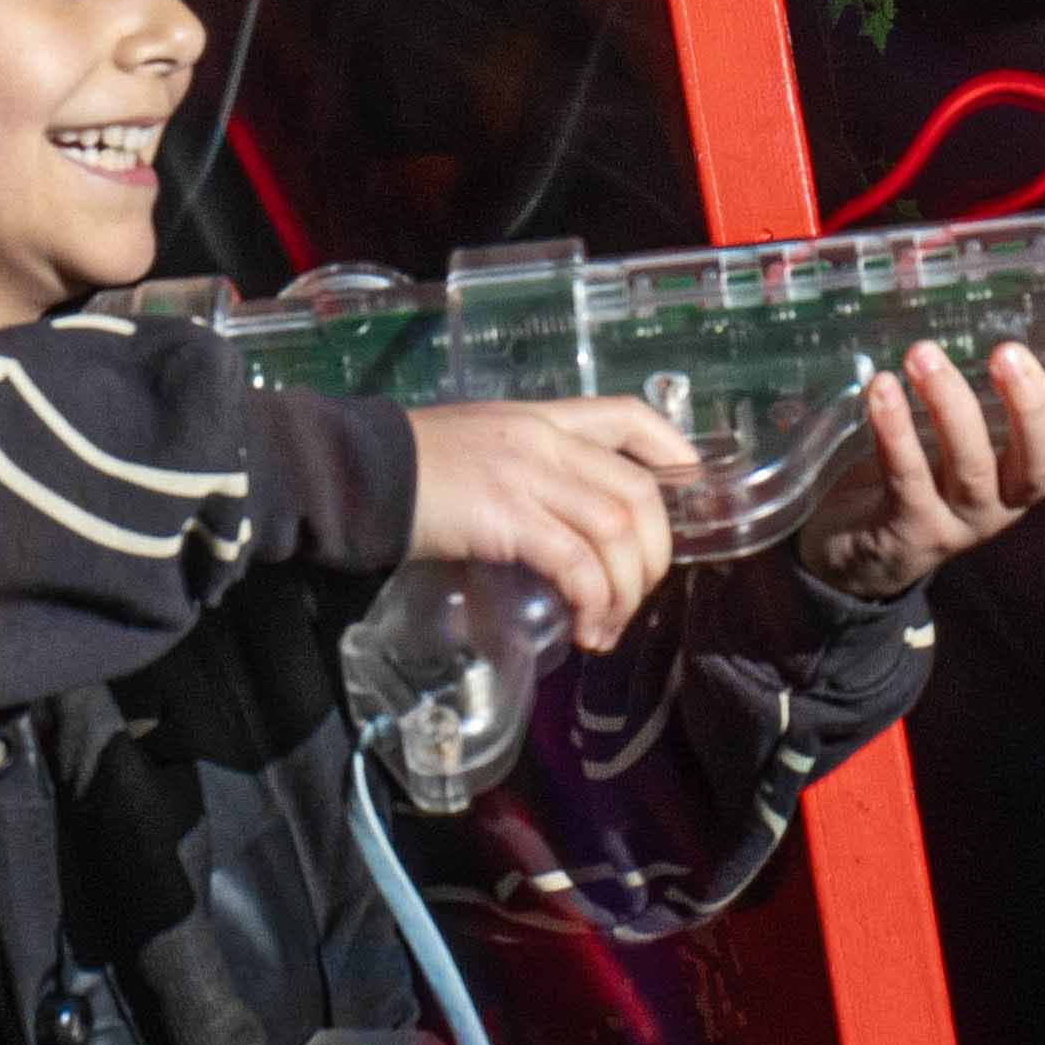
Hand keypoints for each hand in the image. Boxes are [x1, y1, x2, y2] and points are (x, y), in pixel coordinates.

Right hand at [403, 398, 697, 649]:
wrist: (355, 471)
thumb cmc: (409, 469)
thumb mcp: (481, 449)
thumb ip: (526, 473)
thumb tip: (556, 524)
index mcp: (543, 418)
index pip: (629, 416)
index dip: (673, 451)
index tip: (690, 487)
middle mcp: (546, 441)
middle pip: (640, 492)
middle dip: (656, 555)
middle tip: (637, 595)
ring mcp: (529, 476)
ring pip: (617, 532)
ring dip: (626, 591)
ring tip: (605, 627)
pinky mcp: (510, 517)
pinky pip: (578, 564)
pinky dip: (594, 602)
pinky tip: (584, 628)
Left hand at [797, 340, 1044, 605]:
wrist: (855, 557)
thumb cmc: (917, 482)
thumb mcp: (967, 448)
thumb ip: (1005, 418)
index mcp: (1019, 484)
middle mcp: (999, 509)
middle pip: (1033, 467)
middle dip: (1027, 408)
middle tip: (1006, 353)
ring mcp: (956, 526)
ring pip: (970, 467)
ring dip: (950, 405)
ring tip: (923, 356)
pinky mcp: (909, 531)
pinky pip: (907, 478)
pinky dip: (895, 432)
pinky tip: (882, 390)